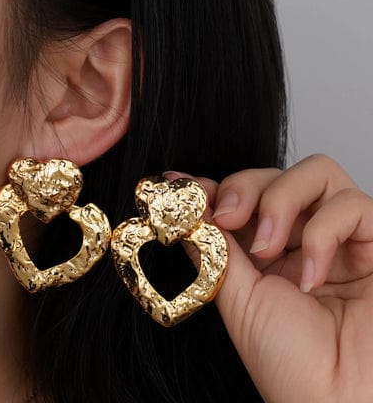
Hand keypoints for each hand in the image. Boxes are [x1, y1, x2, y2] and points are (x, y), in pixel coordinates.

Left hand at [166, 154, 372, 402]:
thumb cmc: (290, 361)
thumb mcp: (236, 296)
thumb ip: (215, 248)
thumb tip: (187, 211)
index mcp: (268, 249)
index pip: (244, 195)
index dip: (214, 185)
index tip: (182, 186)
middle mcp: (303, 236)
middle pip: (276, 174)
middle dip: (244, 187)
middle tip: (227, 218)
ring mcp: (341, 236)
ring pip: (316, 173)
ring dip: (280, 203)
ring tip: (267, 249)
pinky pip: (351, 205)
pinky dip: (322, 234)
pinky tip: (310, 276)